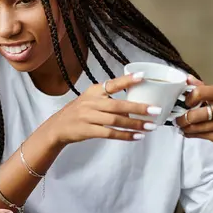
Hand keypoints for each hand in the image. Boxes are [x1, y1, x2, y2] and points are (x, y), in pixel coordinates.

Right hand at [46, 73, 162, 145]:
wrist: (57, 127)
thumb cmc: (77, 113)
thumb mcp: (88, 100)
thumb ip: (107, 100)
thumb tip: (132, 106)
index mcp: (92, 92)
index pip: (111, 84)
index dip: (126, 80)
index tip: (142, 76)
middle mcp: (90, 103)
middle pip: (117, 105)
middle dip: (138, 108)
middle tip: (155, 110)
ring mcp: (88, 117)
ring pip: (116, 120)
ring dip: (135, 124)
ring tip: (150, 126)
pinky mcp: (88, 131)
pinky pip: (110, 133)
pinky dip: (125, 135)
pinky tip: (137, 136)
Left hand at [177, 75, 212, 149]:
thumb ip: (203, 88)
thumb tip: (188, 79)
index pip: (199, 92)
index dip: (189, 99)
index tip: (186, 103)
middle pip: (194, 114)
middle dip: (182, 118)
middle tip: (177, 119)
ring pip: (195, 126)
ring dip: (184, 127)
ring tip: (181, 126)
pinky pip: (199, 135)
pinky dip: (190, 134)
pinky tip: (188, 132)